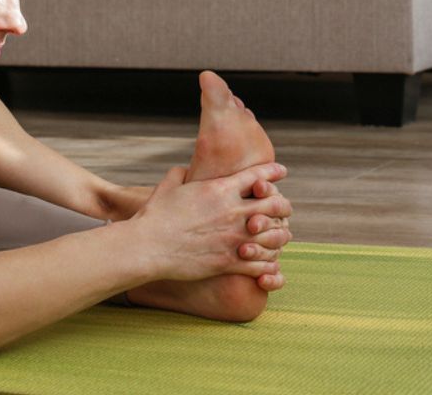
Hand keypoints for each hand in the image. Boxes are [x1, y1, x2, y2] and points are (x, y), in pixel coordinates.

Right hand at [130, 162, 289, 282]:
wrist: (148, 246)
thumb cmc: (155, 215)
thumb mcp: (168, 185)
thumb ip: (181, 173)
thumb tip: (185, 169)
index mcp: (221, 189)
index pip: (259, 175)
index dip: (274, 172)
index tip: (281, 172)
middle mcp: (233, 211)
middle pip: (275, 204)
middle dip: (283, 205)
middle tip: (284, 207)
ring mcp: (233, 238)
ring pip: (275, 235)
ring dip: (280, 234)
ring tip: (281, 235)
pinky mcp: (229, 262)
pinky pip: (262, 263)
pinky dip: (269, 262)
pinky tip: (269, 261)